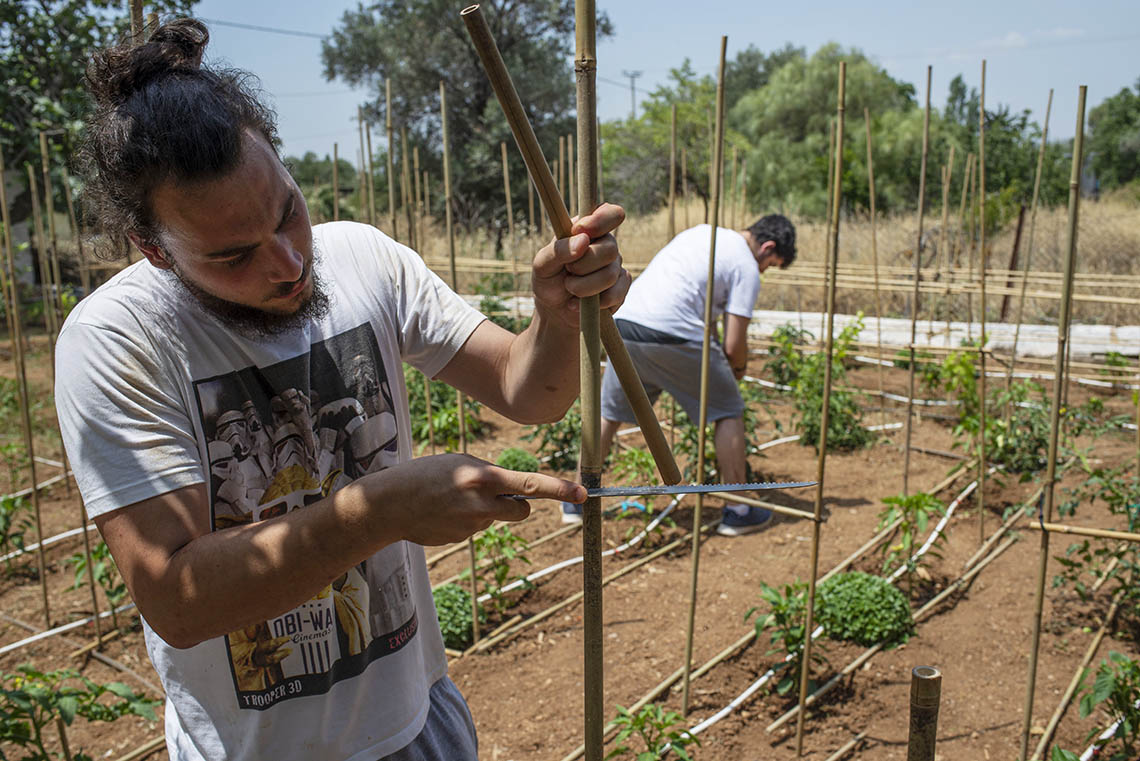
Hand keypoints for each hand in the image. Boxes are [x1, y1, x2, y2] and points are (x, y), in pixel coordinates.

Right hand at [376, 453, 585, 545]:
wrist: (388, 504)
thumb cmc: (425, 475)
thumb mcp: (460, 464)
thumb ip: (488, 476)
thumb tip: (510, 493)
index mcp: (483, 478)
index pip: (531, 485)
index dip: (560, 489)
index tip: (583, 493)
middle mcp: (482, 503)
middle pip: (522, 510)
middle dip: (518, 505)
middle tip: (496, 496)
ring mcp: (472, 526)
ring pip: (495, 518)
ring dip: (484, 511)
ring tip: (452, 500)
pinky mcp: (461, 539)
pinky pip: (475, 528)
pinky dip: (465, 521)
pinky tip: (442, 513)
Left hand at [531, 203, 630, 326]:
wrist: (554, 310)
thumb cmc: (548, 280)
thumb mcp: (542, 264)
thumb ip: (558, 250)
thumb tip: (583, 240)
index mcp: (589, 229)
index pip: (611, 213)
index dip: (600, 221)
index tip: (581, 231)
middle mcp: (606, 244)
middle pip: (610, 249)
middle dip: (582, 265)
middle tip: (568, 271)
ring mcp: (615, 267)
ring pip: (610, 274)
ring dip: (583, 286)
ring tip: (570, 288)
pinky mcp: (620, 289)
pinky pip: (615, 293)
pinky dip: (593, 301)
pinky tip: (579, 303)